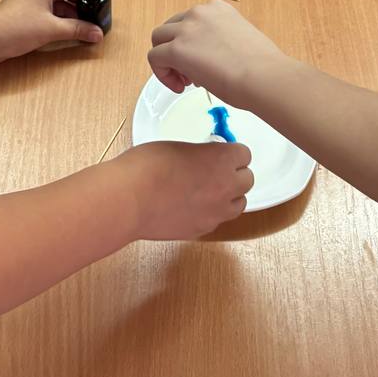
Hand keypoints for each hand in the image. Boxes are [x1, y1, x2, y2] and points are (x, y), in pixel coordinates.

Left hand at [0, 0, 106, 63]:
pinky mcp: (29, 12)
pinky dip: (65, 18)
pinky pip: (53, 10)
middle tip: (100, 10)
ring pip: (61, 0)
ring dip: (75, 11)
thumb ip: (76, 30)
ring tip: (89, 23)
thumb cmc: (13, 28)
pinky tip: (73, 30)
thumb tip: (96, 33)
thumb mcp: (50, 29)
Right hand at [116, 139, 253, 237]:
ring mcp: (215, 212)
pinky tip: (191, 206)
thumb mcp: (178, 146)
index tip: (220, 152)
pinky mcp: (202, 230)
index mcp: (222, 159)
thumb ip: (199, 153)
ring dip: (229, 196)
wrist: (130, 199)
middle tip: (215, 170)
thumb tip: (204, 159)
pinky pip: (218, 220)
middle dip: (234, 174)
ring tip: (207, 190)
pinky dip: (211, 213)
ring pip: (238, 204)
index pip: (244, 154)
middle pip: (248, 180)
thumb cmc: (147, 166)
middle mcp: (226, 187)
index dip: (231, 153)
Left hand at [149, 0, 286, 111]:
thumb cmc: (261, 67)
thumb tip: (210, 59)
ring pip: (159, 39)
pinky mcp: (177, 49)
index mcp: (218, 9)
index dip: (192, 43)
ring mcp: (187, 28)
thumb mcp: (240, 41)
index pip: (191, 21)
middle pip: (171, 28)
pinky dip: (162, 74)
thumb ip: (220, 42)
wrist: (263, 77)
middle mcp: (200, 12)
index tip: (202, 62)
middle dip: (176, 50)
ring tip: (184, 81)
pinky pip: (155, 58)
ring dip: (167, 60)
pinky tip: (179, 87)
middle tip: (191, 75)